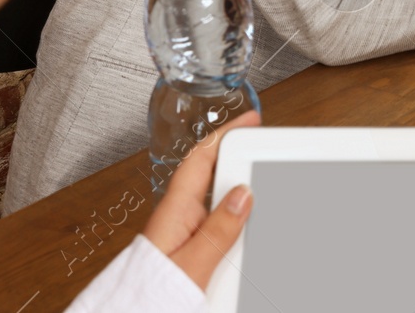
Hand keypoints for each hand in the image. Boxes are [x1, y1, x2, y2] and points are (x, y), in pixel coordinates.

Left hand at [142, 110, 259, 288]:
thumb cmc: (150, 294)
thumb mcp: (193, 262)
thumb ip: (220, 228)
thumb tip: (244, 193)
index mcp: (175, 210)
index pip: (202, 157)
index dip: (226, 132)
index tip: (249, 120)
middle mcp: (177, 217)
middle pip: (211, 176)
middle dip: (237, 160)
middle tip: (264, 153)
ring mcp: (182, 232)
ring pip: (214, 201)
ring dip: (237, 194)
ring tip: (263, 194)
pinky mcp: (186, 249)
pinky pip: (214, 223)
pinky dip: (233, 219)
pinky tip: (246, 231)